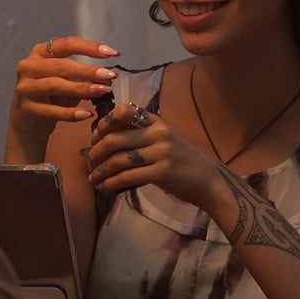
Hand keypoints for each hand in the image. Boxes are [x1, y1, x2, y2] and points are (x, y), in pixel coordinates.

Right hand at [10, 35, 119, 145]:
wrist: (28, 121)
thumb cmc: (51, 95)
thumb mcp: (65, 79)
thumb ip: (82, 75)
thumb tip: (107, 76)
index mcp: (40, 52)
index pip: (66, 45)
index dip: (90, 47)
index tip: (112, 53)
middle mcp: (28, 66)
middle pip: (61, 65)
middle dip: (88, 70)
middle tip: (109, 75)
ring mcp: (25, 87)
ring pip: (55, 85)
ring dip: (81, 88)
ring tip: (101, 91)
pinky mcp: (26, 108)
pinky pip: (51, 110)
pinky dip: (71, 113)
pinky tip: (87, 114)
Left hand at [86, 104, 214, 205]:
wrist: (211, 180)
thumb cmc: (184, 160)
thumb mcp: (165, 139)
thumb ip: (140, 136)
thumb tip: (103, 142)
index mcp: (156, 121)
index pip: (123, 111)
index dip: (103, 123)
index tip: (95, 137)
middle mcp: (158, 133)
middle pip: (114, 139)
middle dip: (95, 153)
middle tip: (88, 163)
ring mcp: (161, 152)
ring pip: (118, 160)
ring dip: (100, 171)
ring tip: (93, 180)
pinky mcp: (162, 172)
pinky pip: (127, 177)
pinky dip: (112, 183)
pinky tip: (105, 187)